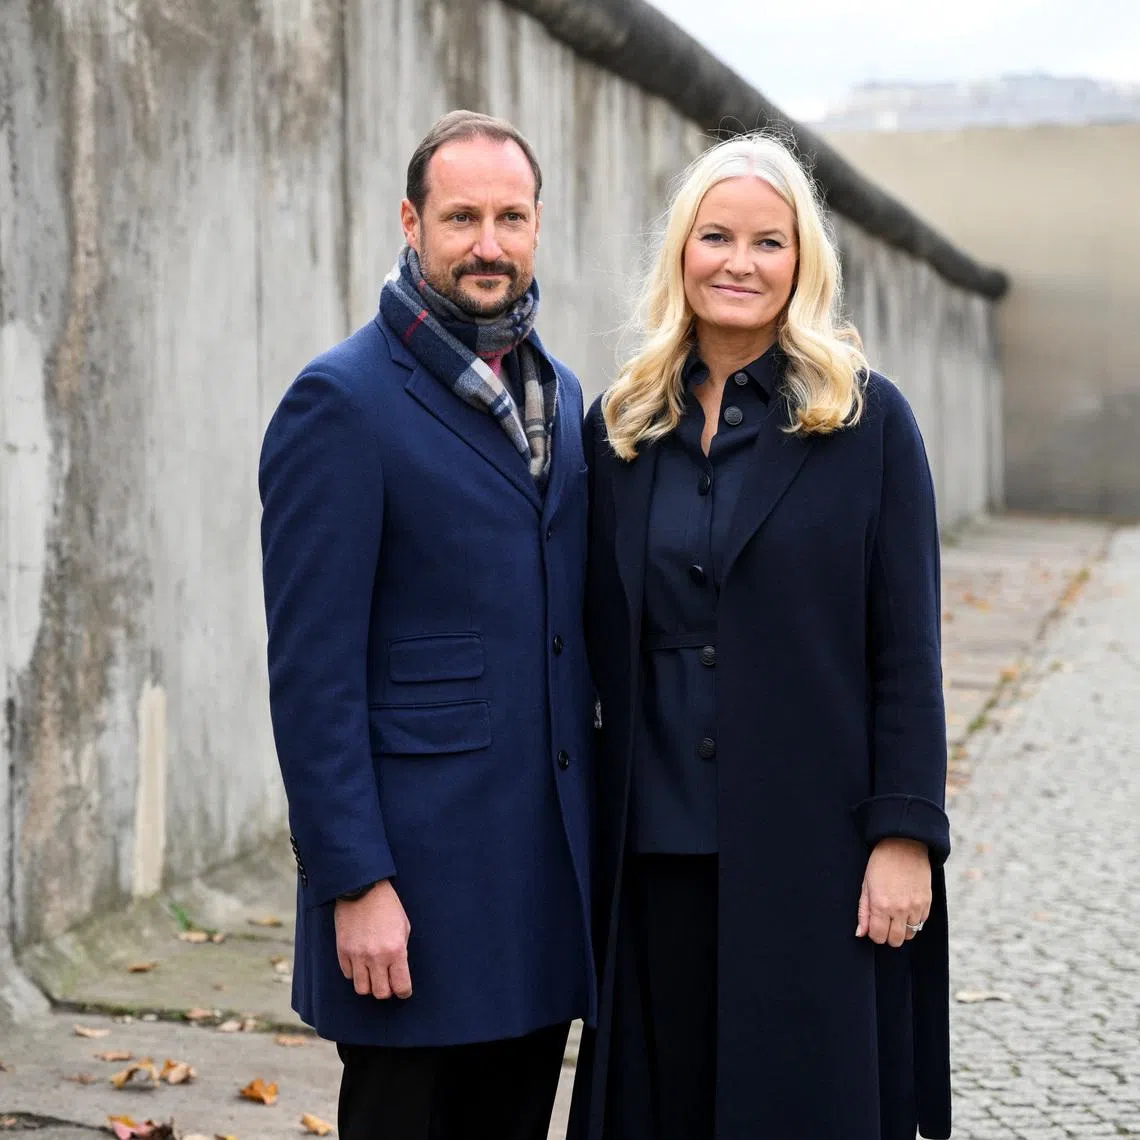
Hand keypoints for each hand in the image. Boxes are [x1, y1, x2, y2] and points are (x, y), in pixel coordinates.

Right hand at [334, 880, 412, 998]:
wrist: (363, 888)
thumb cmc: (387, 905)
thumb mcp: (403, 927)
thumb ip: (401, 950)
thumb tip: (397, 970)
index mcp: (396, 950)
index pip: (401, 986)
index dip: (404, 992)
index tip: (403, 991)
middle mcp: (376, 957)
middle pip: (380, 993)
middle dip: (386, 991)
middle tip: (388, 983)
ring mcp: (358, 955)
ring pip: (362, 989)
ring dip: (369, 985)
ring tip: (373, 975)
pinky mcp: (343, 951)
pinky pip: (348, 974)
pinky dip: (355, 973)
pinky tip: (360, 963)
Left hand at [855, 837, 930, 947]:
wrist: (904, 845)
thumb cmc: (880, 863)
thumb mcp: (866, 885)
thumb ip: (863, 912)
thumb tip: (860, 933)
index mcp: (880, 905)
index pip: (878, 936)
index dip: (874, 934)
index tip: (874, 925)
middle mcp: (899, 909)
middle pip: (895, 941)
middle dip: (888, 935)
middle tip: (884, 922)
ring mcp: (915, 907)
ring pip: (909, 934)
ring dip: (901, 928)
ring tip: (896, 914)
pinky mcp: (927, 903)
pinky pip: (921, 923)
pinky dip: (913, 920)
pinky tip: (907, 907)